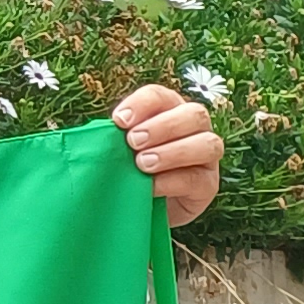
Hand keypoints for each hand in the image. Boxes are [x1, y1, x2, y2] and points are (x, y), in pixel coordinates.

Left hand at [112, 82, 222, 225]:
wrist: (143, 208)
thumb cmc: (130, 170)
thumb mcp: (120, 150)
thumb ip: (115, 138)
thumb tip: (95, 134)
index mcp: (169, 110)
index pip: (161, 96)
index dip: (142, 104)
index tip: (119, 120)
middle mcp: (195, 128)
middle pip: (194, 113)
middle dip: (162, 126)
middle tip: (133, 142)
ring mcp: (207, 156)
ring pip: (207, 143)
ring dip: (173, 152)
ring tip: (143, 164)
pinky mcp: (209, 185)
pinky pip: (198, 178)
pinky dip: (172, 181)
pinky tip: (151, 186)